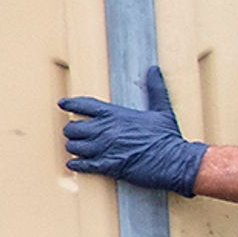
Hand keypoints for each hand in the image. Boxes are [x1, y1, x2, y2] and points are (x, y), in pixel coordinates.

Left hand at [60, 68, 206, 194]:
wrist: (175, 161)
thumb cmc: (168, 137)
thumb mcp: (162, 109)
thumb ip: (155, 88)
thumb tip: (154, 69)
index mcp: (116, 114)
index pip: (85, 105)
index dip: (71, 104)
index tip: (62, 104)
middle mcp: (107, 130)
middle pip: (74, 128)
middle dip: (72, 131)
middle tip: (74, 134)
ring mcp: (105, 149)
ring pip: (74, 147)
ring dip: (74, 148)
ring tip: (76, 149)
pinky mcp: (108, 167)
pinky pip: (82, 165)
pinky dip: (76, 165)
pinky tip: (75, 164)